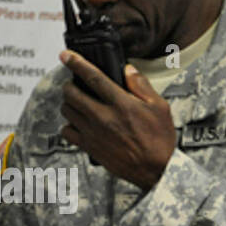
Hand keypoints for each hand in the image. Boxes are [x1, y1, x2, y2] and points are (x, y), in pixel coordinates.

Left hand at [59, 51, 176, 189]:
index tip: (65, 55)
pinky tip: (77, 123)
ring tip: (77, 102)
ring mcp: (94, 133)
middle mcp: (104, 117)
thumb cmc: (160, 139)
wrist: (156, 169)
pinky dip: (68, 125)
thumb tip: (128, 69)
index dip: (76, 63)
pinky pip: (67, 132)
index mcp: (121, 104)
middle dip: (69, 84)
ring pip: (67, 111)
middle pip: (72, 94)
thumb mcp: (159, 106)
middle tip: (74, 83)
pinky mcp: (90, 148)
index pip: (93, 77)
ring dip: (69, 103)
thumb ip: (141, 85)